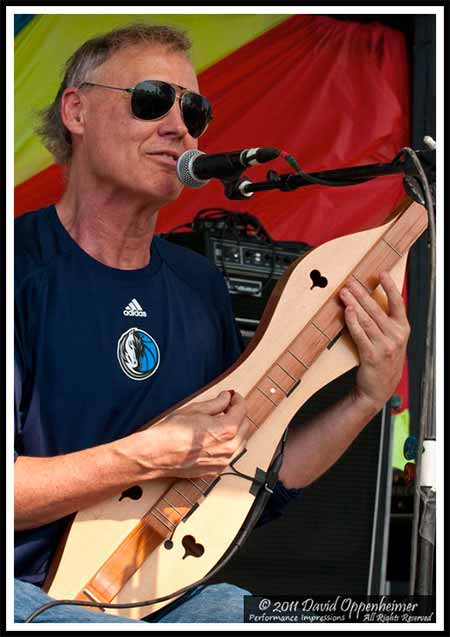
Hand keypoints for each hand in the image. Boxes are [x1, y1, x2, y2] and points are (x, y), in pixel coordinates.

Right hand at [139, 390, 251, 478]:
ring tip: (220, 422)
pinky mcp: (215, 470)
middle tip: (227, 406)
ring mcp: (223, 461)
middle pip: (244, 426)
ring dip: (234, 431)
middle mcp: (229, 448)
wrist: (156, 454)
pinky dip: (226, 445)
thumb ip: (216, 403)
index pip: (241, 410)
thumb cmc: (171, 433)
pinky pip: (229, 455)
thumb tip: (225, 398)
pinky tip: (214, 438)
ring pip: (239, 442)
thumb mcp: (195, 409)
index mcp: (227, 430)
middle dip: (237, 415)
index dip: (237, 400)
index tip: (233, 396)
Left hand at [339, 271, 409, 411]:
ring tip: (344, 293)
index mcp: (403, 329)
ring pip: (366, 319)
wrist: (379, 388)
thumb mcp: (393, 340)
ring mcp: (385, 346)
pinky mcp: (371, 355)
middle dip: (362, 293)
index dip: (390, 286)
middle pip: (377, 309)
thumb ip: (386, 321)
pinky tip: (347, 311)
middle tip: (351, 281)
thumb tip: (370, 299)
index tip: (382, 273)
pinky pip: (360, 334)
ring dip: (354, 304)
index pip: (398, 303)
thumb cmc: (383, 360)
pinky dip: (352, 321)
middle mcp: (396, 336)